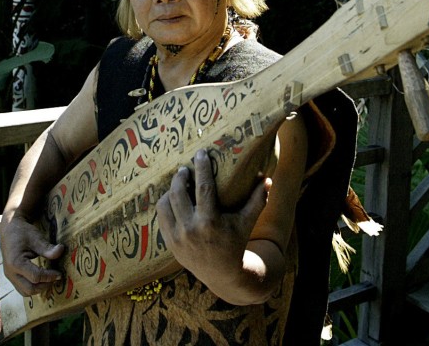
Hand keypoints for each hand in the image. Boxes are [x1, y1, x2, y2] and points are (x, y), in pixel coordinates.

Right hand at [0, 214, 64, 295]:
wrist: (9, 229)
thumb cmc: (22, 232)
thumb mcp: (36, 238)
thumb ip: (47, 248)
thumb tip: (61, 251)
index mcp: (16, 263)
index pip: (36, 276)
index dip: (49, 276)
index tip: (60, 273)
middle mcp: (11, 273)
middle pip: (30, 289)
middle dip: (45, 286)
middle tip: (56, 278)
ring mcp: (9, 276)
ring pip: (25, 292)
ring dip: (39, 289)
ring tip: (50, 280)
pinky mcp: (11, 276)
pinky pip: (22, 288)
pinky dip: (33, 287)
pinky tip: (42, 280)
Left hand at [156, 149, 270, 298]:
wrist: (222, 274)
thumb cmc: (236, 244)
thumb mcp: (247, 223)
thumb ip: (258, 200)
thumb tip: (267, 178)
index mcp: (210, 221)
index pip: (202, 187)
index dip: (201, 167)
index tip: (200, 153)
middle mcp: (190, 229)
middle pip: (178, 192)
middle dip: (180, 176)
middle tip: (185, 168)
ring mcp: (177, 237)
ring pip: (165, 204)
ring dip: (170, 190)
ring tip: (179, 182)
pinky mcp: (169, 242)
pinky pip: (161, 217)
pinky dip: (165, 205)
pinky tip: (173, 198)